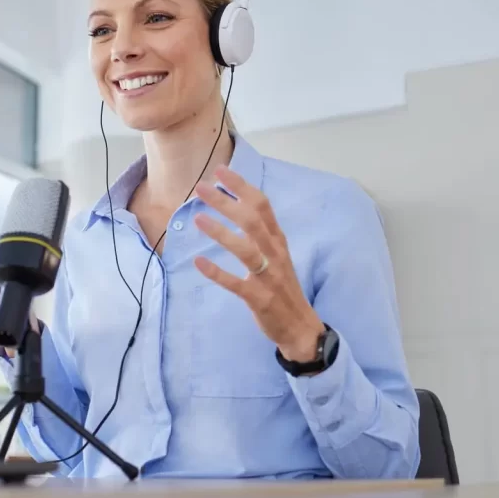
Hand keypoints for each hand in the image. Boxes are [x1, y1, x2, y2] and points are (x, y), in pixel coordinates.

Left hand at [192, 166, 324, 361]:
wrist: (300, 327)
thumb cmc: (283, 286)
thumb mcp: (277, 254)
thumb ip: (260, 232)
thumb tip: (237, 205)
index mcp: (278, 241)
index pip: (262, 205)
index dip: (241, 186)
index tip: (220, 170)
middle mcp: (275, 254)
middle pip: (252, 221)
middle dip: (226, 202)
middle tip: (201, 187)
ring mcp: (268, 277)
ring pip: (246, 250)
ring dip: (221, 232)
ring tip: (198, 218)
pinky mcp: (259, 299)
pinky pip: (236, 284)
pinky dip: (217, 273)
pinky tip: (198, 263)